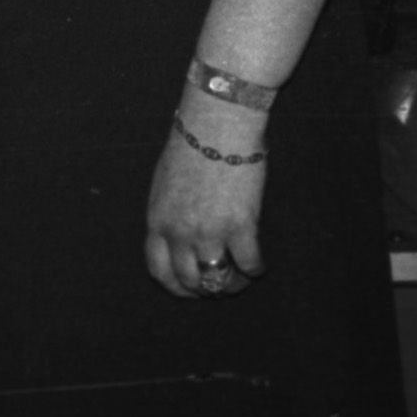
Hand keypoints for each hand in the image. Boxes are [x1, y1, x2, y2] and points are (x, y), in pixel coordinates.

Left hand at [144, 101, 267, 298]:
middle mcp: (180, 231)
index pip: (159, 270)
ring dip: (232, 284)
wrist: (216, 126)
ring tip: (241, 278)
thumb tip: (178, 239)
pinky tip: (258, 266)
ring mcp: (210, 231)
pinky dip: (255, 270)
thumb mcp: (164, 185)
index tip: (190, 290)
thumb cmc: (190, 148)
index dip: (175, 286)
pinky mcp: (240, 225)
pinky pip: (249, 263)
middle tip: (219, 285)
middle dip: (206, 289)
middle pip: (190, 280)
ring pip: (219, 278)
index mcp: (158, 220)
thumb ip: (168, 215)